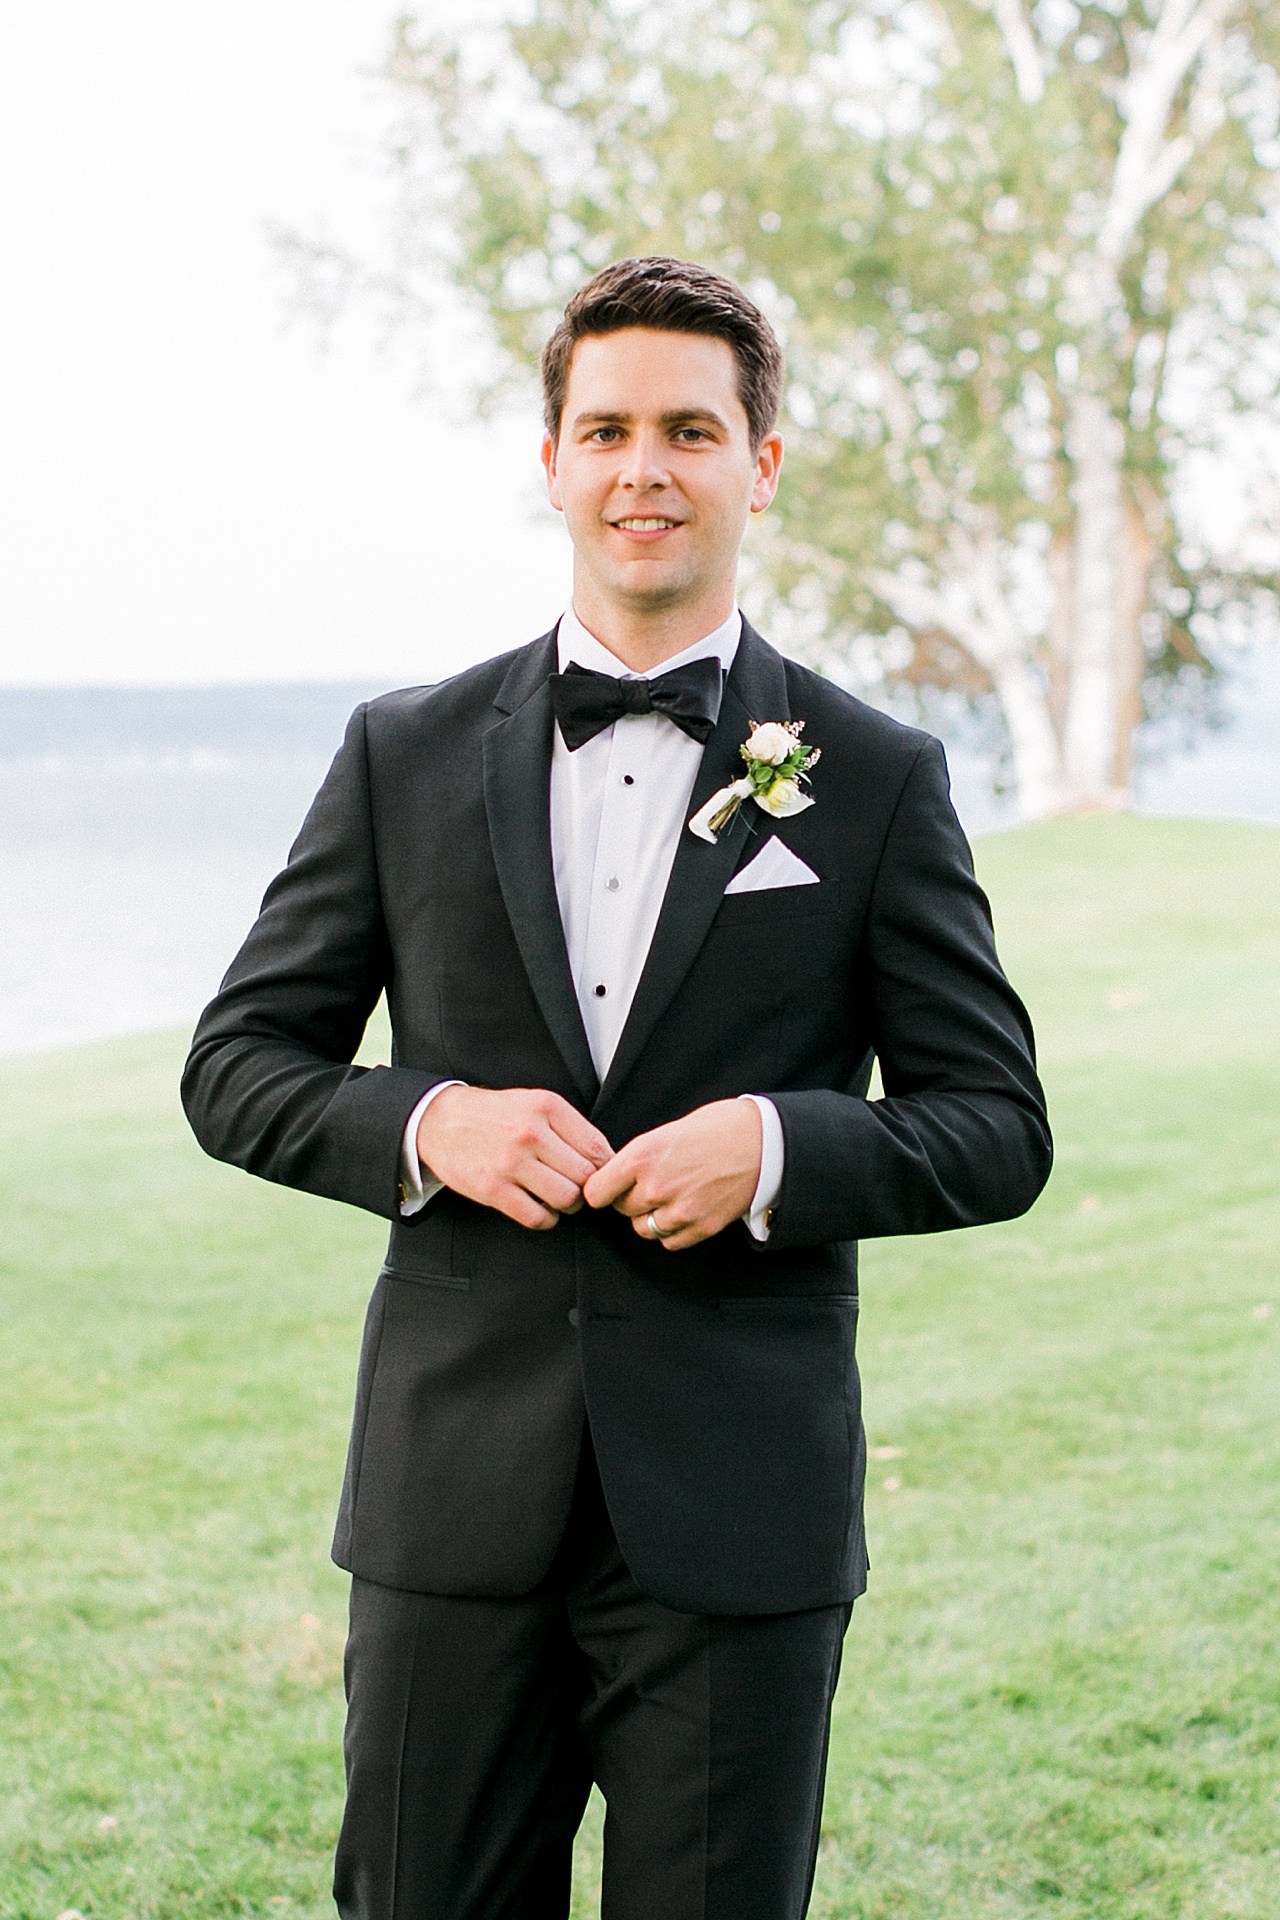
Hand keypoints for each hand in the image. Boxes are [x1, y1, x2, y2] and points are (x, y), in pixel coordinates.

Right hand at [417, 1085, 613, 1230]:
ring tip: (560, 1197)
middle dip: (587, 1188)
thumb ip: (570, 1128)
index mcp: (547, 1107)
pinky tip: (541, 1209)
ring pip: (566, 1199)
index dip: (605, 1168)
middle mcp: (530, 1133)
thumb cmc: (496, 1115)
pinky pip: (537, 1217)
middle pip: (585, 1176)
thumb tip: (607, 1160)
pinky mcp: (493, 1189)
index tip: (600, 1175)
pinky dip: (546, 1219)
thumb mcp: (535, 1103)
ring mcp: (510, 1162)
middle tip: (579, 1188)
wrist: (441, 1121)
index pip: (597, 1147)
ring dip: (568, 1205)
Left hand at [582, 1098, 761, 1250]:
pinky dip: (673, 1230)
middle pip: (621, 1209)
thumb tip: (619, 1174)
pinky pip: (670, 1241)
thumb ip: (641, 1156)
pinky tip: (684, 1210)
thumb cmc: (720, 1127)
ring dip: (650, 1217)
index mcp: (642, 1156)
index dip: (602, 1189)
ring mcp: (679, 1210)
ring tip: (669, 1198)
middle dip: (630, 1199)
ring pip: (644, 1229)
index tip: (608, 1186)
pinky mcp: (701, 1227)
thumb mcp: (669, 1130)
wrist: (765, 1143)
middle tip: (649, 1184)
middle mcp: (655, 1186)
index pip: (596, 1191)